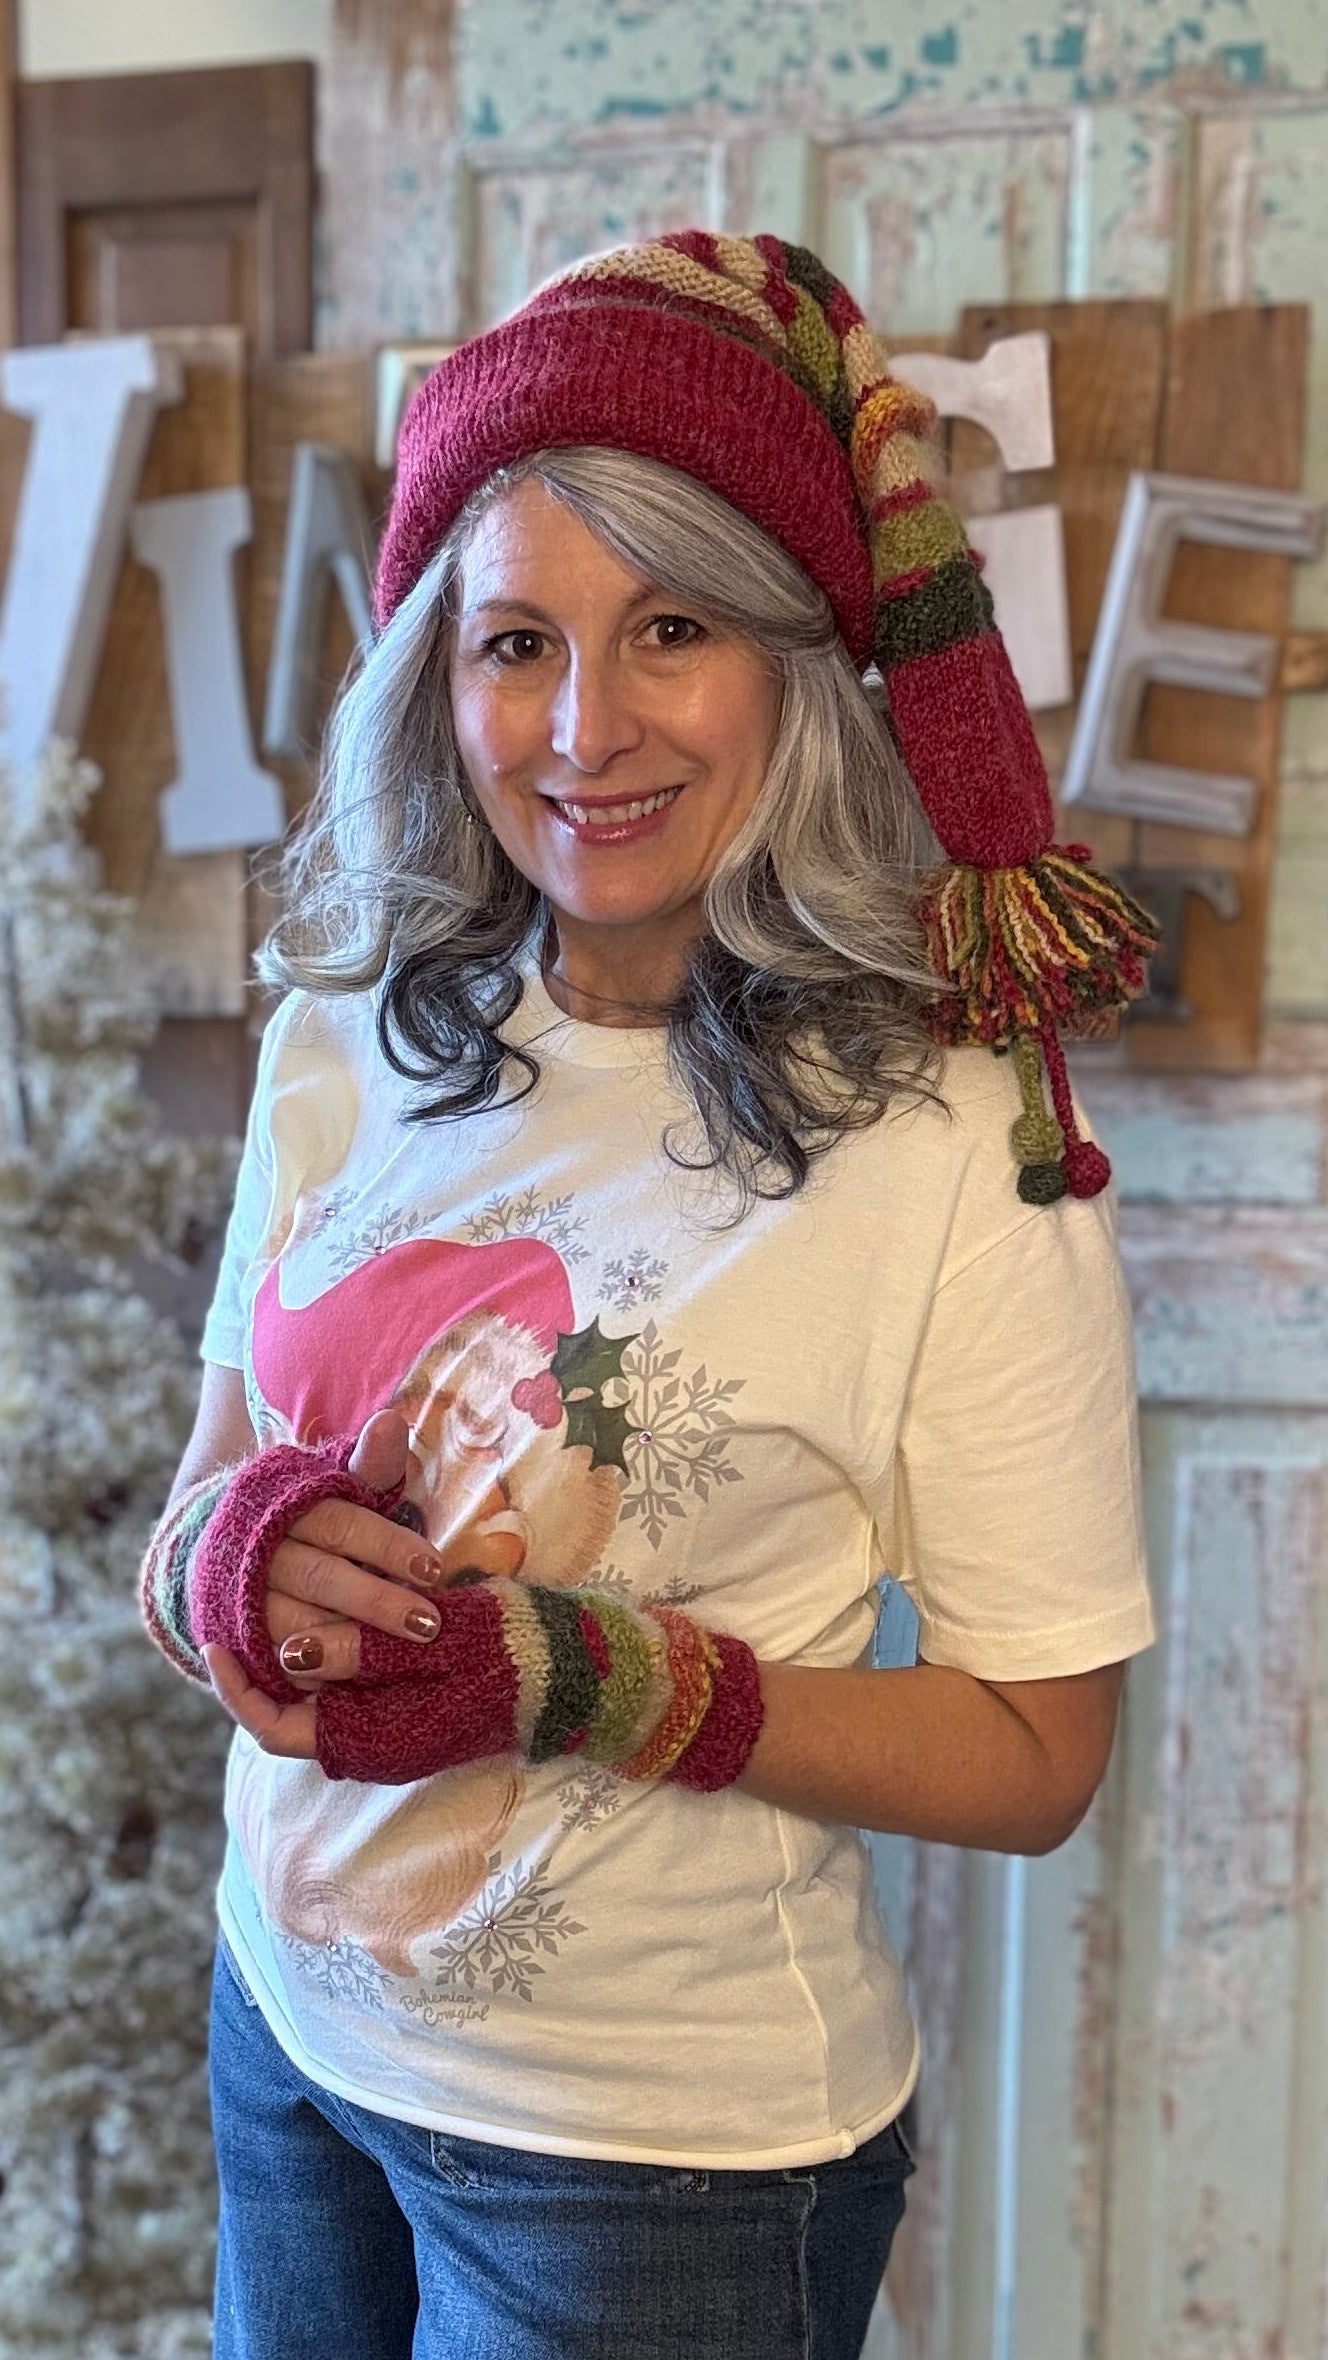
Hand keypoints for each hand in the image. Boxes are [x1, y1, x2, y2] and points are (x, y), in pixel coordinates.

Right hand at [201, 1406, 452, 1758]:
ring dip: (345, 1646)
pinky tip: (341, 1683)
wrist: (211, 1549)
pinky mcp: (232, 1645)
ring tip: (397, 1659)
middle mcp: (255, 1554)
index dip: (387, 1545)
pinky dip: (296, 1681)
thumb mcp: (332, 1487)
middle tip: (429, 1623)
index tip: (434, 1568)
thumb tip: (391, 1420)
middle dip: (376, 1602)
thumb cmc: (303, 1519)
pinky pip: (261, 1672)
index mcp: (283, 1507)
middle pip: (319, 1578)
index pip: (339, 1524)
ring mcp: (238, 1602)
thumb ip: (367, 1465)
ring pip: (291, 1627)